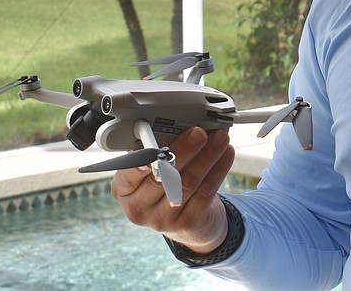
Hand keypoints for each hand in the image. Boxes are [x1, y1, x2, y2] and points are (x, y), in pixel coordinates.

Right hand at [111, 126, 235, 252]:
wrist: (184, 221)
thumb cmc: (163, 185)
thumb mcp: (150, 170)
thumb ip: (157, 151)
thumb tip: (179, 127)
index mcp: (123, 189)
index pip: (129, 173)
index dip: (142, 161)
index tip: (155, 147)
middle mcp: (139, 207)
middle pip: (163, 176)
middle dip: (184, 151)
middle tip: (199, 133)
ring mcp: (163, 219)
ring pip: (188, 182)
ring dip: (207, 156)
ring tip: (219, 138)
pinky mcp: (188, 222)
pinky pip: (206, 192)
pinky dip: (218, 170)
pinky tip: (226, 154)